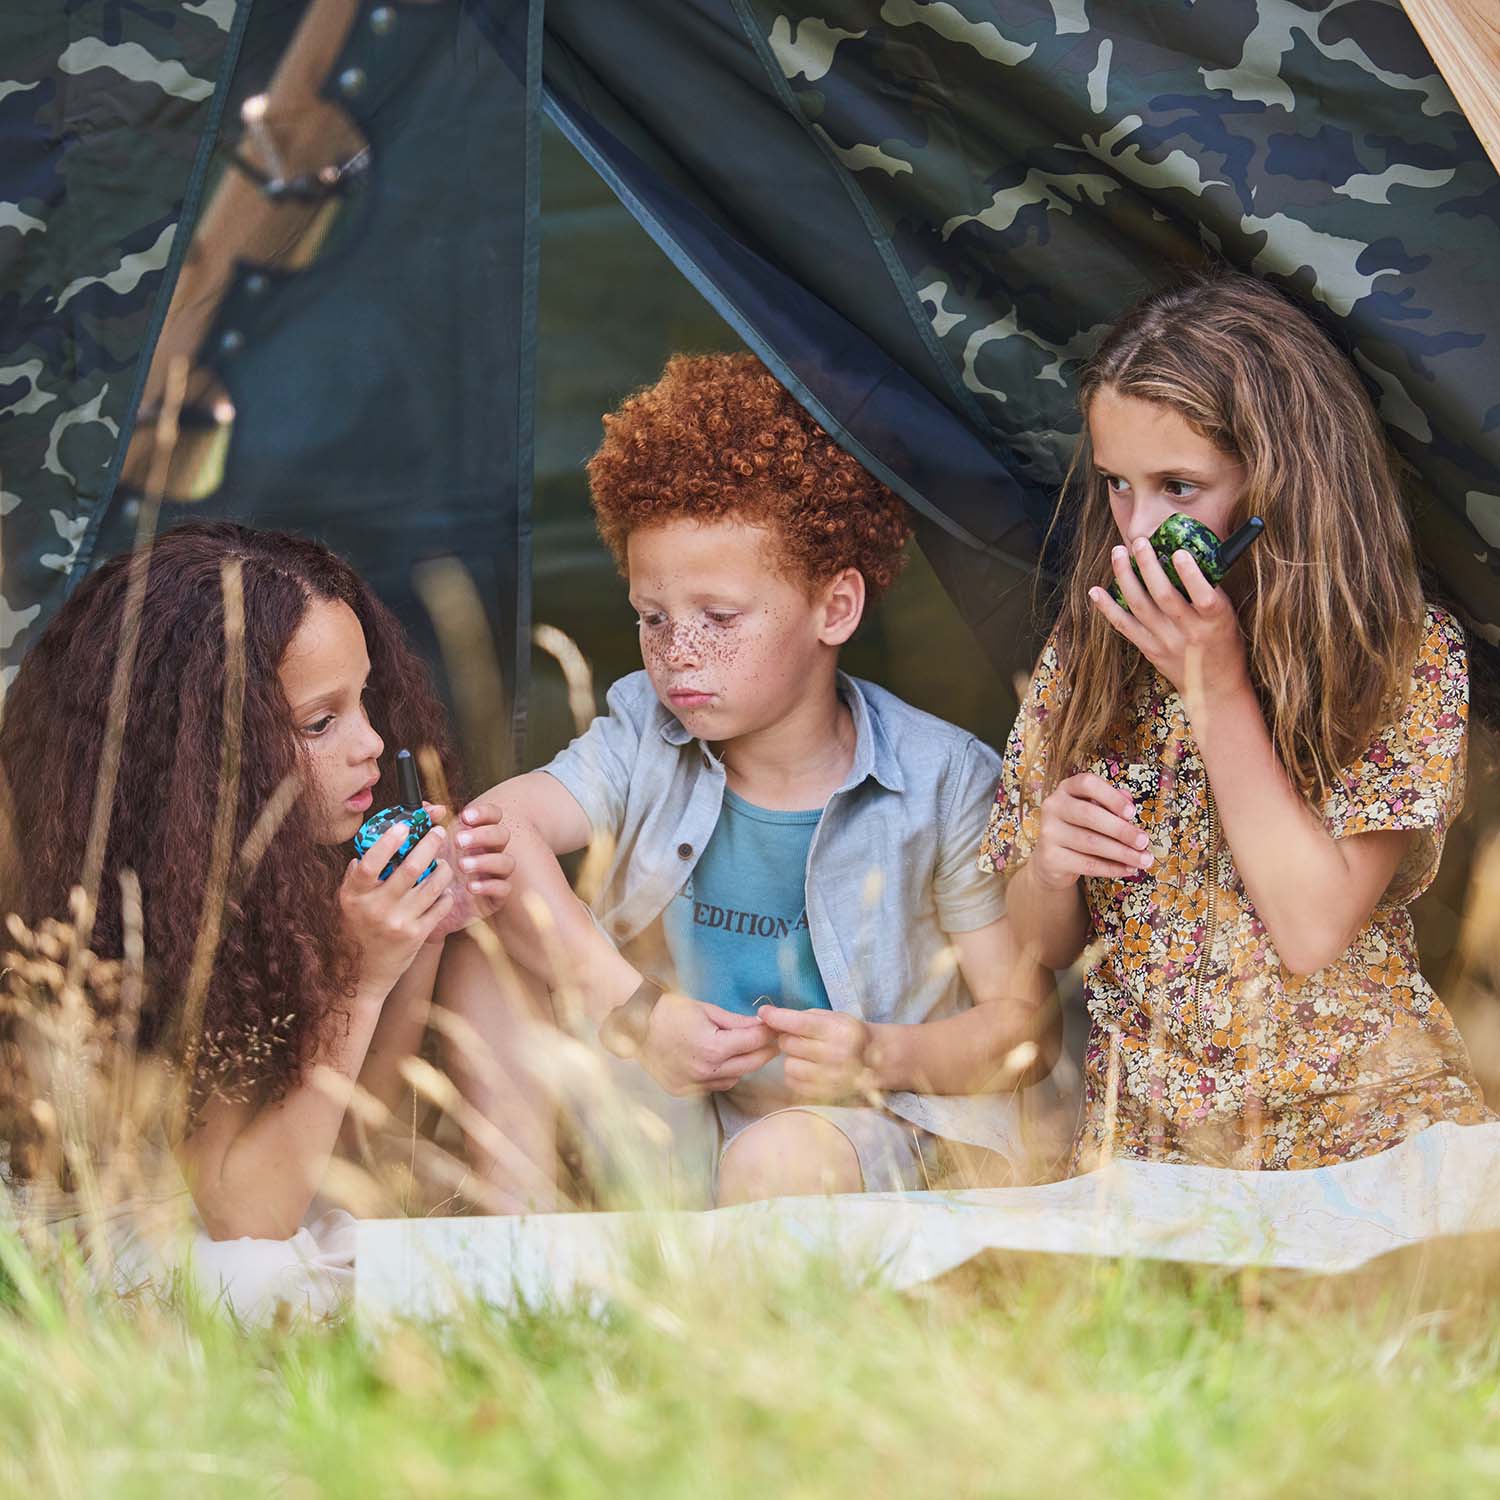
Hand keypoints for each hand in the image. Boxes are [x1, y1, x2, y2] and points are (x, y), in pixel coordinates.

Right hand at [339, 819, 453, 995]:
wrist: (360, 976)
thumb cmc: (353, 932)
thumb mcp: (345, 903)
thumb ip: (355, 877)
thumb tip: (368, 848)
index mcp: (354, 895)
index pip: (370, 862)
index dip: (388, 841)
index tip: (405, 826)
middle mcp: (376, 908)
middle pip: (409, 868)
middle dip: (429, 844)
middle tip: (438, 832)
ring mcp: (398, 922)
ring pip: (432, 885)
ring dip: (443, 868)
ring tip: (443, 862)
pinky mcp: (416, 936)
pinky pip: (440, 906)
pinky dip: (446, 893)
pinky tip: (444, 889)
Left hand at [429, 799, 514, 937]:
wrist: (424, 908)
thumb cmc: (427, 872)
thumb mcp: (423, 847)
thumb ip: (424, 824)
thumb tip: (426, 807)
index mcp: (476, 835)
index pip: (493, 815)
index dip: (484, 812)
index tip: (464, 816)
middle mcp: (489, 852)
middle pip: (502, 835)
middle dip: (482, 835)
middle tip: (458, 840)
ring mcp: (494, 874)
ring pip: (507, 862)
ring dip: (486, 860)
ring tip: (462, 865)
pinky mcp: (494, 897)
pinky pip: (504, 888)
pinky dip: (490, 886)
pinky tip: (471, 887)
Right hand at [637, 992, 777, 1096]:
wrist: (637, 1024)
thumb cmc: (671, 1011)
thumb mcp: (707, 1010)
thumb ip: (737, 1022)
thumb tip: (761, 1025)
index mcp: (713, 1047)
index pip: (753, 1043)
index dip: (768, 1035)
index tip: (777, 1029)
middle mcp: (705, 1070)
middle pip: (749, 1065)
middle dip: (764, 1052)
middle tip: (773, 1042)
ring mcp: (693, 1084)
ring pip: (734, 1080)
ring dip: (744, 1066)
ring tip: (747, 1050)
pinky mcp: (683, 1090)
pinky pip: (714, 1086)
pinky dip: (724, 1075)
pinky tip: (724, 1062)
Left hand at [759, 1006, 875, 1103]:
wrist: (877, 1062)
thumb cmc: (849, 1035)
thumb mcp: (834, 1018)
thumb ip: (803, 1017)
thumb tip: (769, 1016)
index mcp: (838, 1030)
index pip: (798, 1023)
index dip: (776, 1017)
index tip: (763, 1012)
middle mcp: (835, 1055)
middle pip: (788, 1044)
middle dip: (788, 1038)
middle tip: (799, 1038)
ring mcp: (830, 1078)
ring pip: (788, 1065)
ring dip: (792, 1058)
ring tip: (807, 1055)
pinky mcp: (825, 1095)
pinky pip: (793, 1083)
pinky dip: (796, 1074)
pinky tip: (809, 1068)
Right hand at [1030, 772, 1152, 888]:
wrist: (1052, 860)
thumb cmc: (1080, 829)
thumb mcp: (1094, 811)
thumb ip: (1111, 804)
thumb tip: (1130, 801)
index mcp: (1066, 789)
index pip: (1087, 784)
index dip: (1111, 797)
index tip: (1132, 813)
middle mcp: (1053, 807)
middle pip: (1089, 814)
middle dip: (1121, 830)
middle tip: (1144, 841)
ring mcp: (1049, 832)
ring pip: (1091, 842)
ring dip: (1122, 852)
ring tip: (1143, 859)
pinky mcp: (1051, 858)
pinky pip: (1087, 864)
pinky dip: (1112, 868)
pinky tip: (1128, 868)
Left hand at [1090, 538, 1250, 714]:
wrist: (1215, 687)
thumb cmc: (1224, 643)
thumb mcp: (1227, 615)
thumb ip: (1209, 590)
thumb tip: (1186, 553)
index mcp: (1214, 620)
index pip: (1203, 596)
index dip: (1190, 574)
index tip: (1177, 552)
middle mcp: (1189, 632)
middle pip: (1164, 596)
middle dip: (1149, 566)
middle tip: (1139, 541)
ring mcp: (1166, 642)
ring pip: (1140, 606)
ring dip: (1126, 577)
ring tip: (1118, 553)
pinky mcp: (1149, 649)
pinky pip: (1124, 626)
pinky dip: (1108, 607)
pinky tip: (1096, 591)